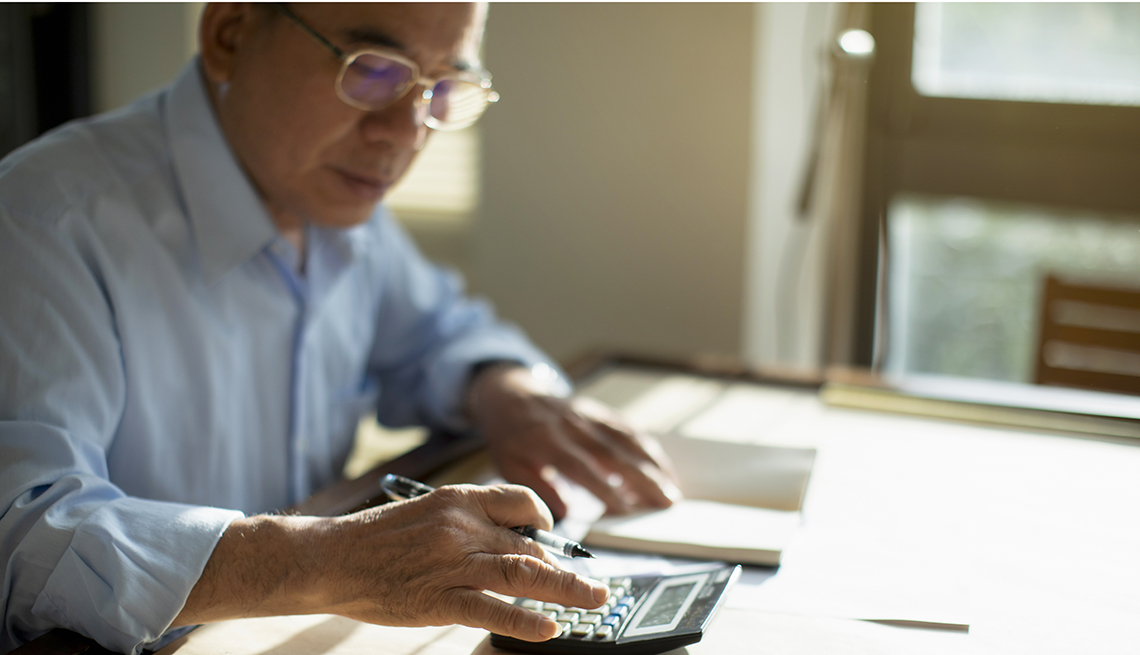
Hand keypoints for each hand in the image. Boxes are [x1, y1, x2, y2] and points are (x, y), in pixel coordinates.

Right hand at [318, 484, 607, 639]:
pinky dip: (525, 620)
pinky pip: (492, 610)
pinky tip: (549, 628)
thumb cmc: (376, 539)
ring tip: (595, 600)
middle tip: (595, 585)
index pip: (521, 502)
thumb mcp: (427, 512)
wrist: (331, 558)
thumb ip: (468, 522)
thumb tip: (511, 540)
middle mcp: (462, 528)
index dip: (546, 521)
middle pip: (531, 545)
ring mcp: (452, 564)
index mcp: (458, 500)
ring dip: (567, 589)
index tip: (556, 538)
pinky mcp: (439, 600)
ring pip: (524, 574)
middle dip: (566, 568)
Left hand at [468, 365, 681, 519]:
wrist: (513, 395)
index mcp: (546, 440)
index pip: (580, 466)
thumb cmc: (511, 438)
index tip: (625, 510)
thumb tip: (566, 515)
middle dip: (642, 477)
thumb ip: (539, 488)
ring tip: (672, 489)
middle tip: (667, 501)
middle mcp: (572, 425)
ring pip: (626, 439)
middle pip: (612, 452)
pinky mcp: (599, 412)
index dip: (603, 487)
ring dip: (653, 464)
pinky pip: (628, 429)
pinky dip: (648, 449)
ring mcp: (589, 416)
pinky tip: (663, 469)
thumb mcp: (511, 465)